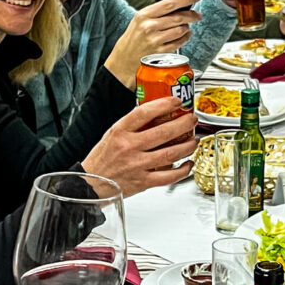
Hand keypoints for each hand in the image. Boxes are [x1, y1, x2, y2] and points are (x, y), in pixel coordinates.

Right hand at [82, 95, 198, 194]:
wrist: (91, 184)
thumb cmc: (102, 159)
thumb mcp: (112, 134)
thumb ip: (132, 125)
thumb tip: (155, 113)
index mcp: (120, 132)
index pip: (144, 113)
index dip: (163, 105)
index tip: (176, 101)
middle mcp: (129, 148)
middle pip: (163, 133)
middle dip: (183, 124)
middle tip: (191, 119)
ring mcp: (137, 165)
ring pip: (170, 154)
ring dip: (187, 146)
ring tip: (194, 140)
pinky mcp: (143, 182)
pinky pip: (169, 176)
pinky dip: (183, 170)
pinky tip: (188, 164)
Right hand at [105, 0, 200, 84]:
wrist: (124, 58)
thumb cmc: (134, 38)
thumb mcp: (140, 20)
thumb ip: (157, 12)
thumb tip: (179, 5)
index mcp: (144, 15)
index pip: (169, 3)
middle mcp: (149, 27)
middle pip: (178, 17)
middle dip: (192, 15)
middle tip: (197, 15)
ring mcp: (155, 40)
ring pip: (180, 30)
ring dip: (186, 28)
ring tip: (185, 27)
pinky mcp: (160, 52)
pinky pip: (179, 42)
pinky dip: (185, 38)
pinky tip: (184, 36)